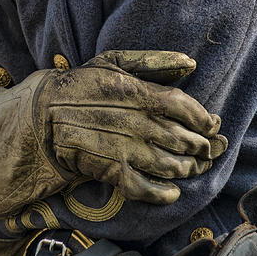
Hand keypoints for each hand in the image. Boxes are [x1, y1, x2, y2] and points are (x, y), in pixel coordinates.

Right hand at [39, 50, 227, 203]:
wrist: (44, 115)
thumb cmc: (82, 85)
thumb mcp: (113, 61)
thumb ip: (153, 62)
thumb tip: (191, 64)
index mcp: (140, 94)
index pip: (186, 109)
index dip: (205, 120)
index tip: (212, 125)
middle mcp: (137, 123)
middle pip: (185, 140)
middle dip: (204, 147)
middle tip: (210, 150)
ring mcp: (126, 149)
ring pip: (171, 166)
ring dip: (189, 169)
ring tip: (194, 167)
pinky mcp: (113, 171)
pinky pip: (146, 189)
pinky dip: (164, 193)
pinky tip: (172, 191)